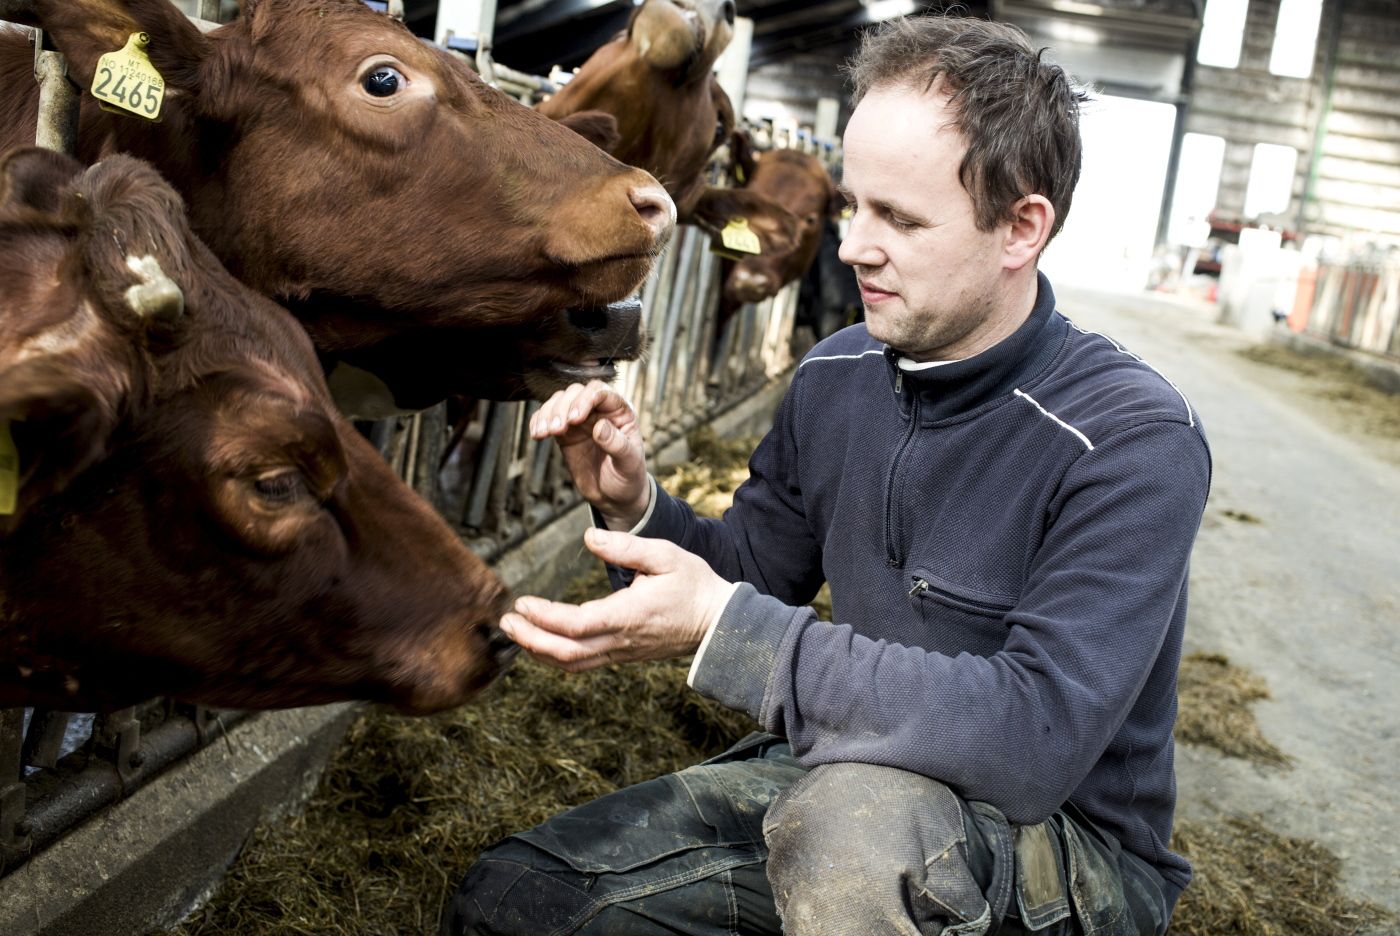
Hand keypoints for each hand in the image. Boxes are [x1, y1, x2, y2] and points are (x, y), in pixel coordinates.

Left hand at [500, 528, 735, 671]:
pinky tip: (542, 640)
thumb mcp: (666, 554)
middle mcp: (621, 640)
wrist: (718, 623)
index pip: (577, 625)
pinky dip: (556, 655)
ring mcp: (621, 652)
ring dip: (539, 650)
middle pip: (566, 652)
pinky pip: (583, 662)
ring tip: (516, 631)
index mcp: (629, 615)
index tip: (522, 603)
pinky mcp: (622, 655)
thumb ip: (626, 547)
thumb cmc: (694, 585)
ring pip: (572, 663)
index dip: (544, 618)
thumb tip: (588, 537)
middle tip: (506, 621)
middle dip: (530, 640)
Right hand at [529, 380, 648, 529]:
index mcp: (620, 412)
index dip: (586, 399)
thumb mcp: (629, 463)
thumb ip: (617, 445)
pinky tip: (537, 434)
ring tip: (544, 433)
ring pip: (559, 402)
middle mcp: (599, 411)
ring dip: (548, 414)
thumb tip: (600, 426)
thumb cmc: (628, 477)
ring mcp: (580, 420)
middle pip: (576, 393)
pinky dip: (538, 422)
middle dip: (563, 408)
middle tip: (557, 430)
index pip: (601, 392)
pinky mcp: (565, 433)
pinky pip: (547, 418)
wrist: (615, 497)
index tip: (575, 418)